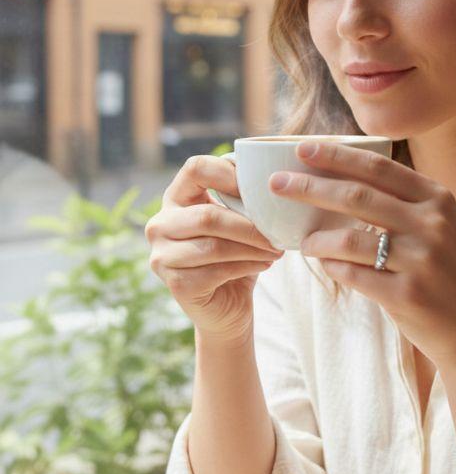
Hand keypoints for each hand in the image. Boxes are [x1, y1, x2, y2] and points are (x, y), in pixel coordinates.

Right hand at [145, 155, 284, 345]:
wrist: (227, 304)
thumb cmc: (236, 251)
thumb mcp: (239, 217)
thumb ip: (244, 196)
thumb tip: (273, 174)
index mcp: (176, 197)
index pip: (195, 168)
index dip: (229, 173)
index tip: (262, 188)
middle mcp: (160, 224)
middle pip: (208, 216)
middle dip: (250, 226)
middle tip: (277, 233)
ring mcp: (162, 256)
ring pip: (215, 246)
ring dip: (253, 248)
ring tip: (276, 249)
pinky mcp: (175, 285)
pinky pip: (217, 271)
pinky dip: (247, 266)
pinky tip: (264, 264)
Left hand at [268, 141, 455, 368]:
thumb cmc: (447, 271)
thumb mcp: (439, 226)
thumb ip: (402, 203)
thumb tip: (340, 181)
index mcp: (437, 199)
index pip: (378, 168)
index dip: (337, 156)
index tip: (302, 148)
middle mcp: (431, 224)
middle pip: (357, 196)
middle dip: (310, 186)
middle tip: (277, 183)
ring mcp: (421, 260)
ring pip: (349, 239)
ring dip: (316, 238)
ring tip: (300, 241)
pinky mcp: (407, 295)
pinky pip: (353, 275)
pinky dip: (332, 267)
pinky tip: (324, 264)